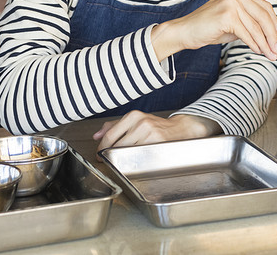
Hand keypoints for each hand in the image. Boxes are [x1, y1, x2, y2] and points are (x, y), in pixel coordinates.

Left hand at [92, 111, 220, 152]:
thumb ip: (114, 127)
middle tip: (109, 160)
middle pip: (117, 145)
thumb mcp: (135, 121)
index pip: (111, 134)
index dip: (102, 148)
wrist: (180, 128)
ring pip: (127, 152)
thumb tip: (96, 136)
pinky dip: (136, 160)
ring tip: (125, 160)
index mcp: (133, 116)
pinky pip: (140, 156)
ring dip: (122, 160)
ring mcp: (150, 132)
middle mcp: (141, 122)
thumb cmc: (156, 126)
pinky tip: (138, 159)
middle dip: (111, 156)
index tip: (99, 155)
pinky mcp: (157, 142)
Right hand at [152, 0, 276, 60]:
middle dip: (273, 35)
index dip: (274, 23)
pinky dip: (254, 44)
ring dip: (265, 43)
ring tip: (270, 54)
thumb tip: (273, 38)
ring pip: (256, 27)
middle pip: (263, 15)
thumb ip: (251, 24)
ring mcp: (231, 3)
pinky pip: (247, 33)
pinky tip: (257, 51)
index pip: (264, 6)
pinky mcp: (227, 15)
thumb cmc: (209, 27)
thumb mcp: (235, 23)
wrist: (186, 31)